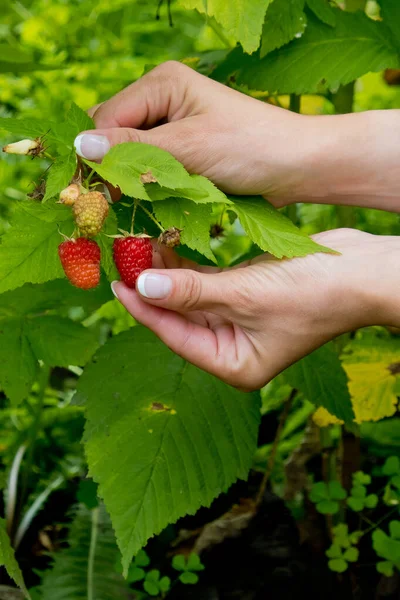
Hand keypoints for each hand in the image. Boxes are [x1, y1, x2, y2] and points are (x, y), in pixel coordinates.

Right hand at [75, 61, 399, 211]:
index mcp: (162, 84)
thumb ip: (134, 149)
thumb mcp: (189, 148)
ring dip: (132, 182)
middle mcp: (164, 101)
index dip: (97, 155)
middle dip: (113, 170)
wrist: (299, 166)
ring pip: (133, 157)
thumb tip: (80, 146)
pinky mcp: (185, 153)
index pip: (107, 119)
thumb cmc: (250, 147)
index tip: (90, 194)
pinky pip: (153, 170)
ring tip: (134, 208)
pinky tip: (154, 205)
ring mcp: (175, 128)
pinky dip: (150, 188)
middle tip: (111, 207)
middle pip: (117, 137)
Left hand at [111, 229, 399, 390]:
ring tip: (140, 245)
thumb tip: (142, 287)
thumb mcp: (244, 296)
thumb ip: (191, 292)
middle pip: (180, 317)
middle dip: (153, 288)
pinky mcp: (246, 296)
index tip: (116, 284)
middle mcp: (233, 347)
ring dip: (170, 274)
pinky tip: (169, 246)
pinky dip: (191, 267)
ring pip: (192, 298)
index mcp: (233, 364)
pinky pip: (209, 283)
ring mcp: (239, 321)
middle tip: (124, 256)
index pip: (175, 335)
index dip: (143, 309)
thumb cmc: (312, 293)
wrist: (361, 271)